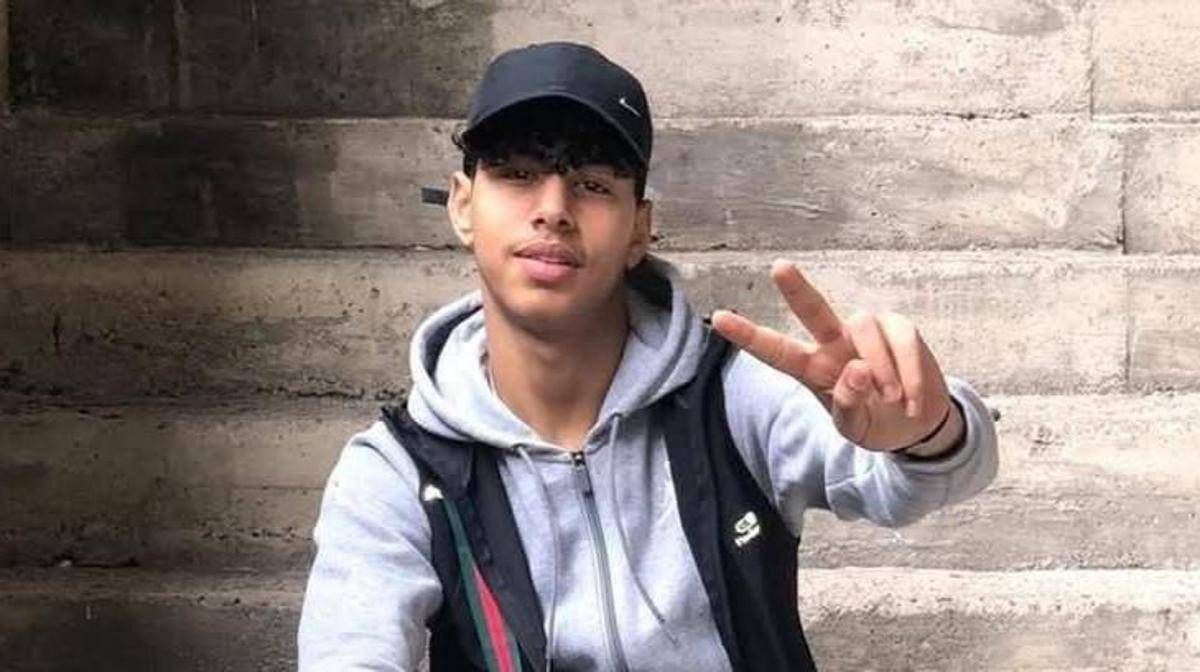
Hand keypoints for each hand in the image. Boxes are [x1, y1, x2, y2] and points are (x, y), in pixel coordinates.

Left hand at [711, 259, 952, 451]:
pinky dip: (909, 372)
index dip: (749, 336)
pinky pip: (901, 338)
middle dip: (797, 290)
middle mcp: (834, 343)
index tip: (718, 318)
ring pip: (864, 327)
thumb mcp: (854, 427)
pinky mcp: (899, 328)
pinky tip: (910, 400)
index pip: (776, 351)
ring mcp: (866, 332)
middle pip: (813, 311)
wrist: (916, 426)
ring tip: (890, 400)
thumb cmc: (874, 422)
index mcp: (812, 368)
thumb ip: (848, 404)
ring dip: (880, 368)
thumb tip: (857, 370)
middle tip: (779, 268)